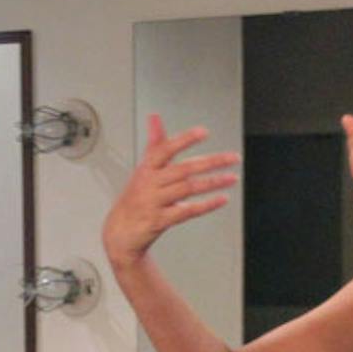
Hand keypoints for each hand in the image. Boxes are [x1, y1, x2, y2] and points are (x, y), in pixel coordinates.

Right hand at [102, 114, 238, 270]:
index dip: (184, 140)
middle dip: (211, 162)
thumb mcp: (142, 169)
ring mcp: (154, 203)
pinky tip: (221, 199)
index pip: (165, 149)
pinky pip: (187, 211)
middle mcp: (150, 184)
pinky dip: (206, 205)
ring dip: (213, 182)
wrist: (120, 233)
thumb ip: (154, 144)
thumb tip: (154, 117)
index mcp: (146, 168)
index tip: (203, 132)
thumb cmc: (135, 198)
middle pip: (184, 169)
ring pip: (188, 188)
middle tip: (233, 157)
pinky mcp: (160, 221)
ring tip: (232, 177)